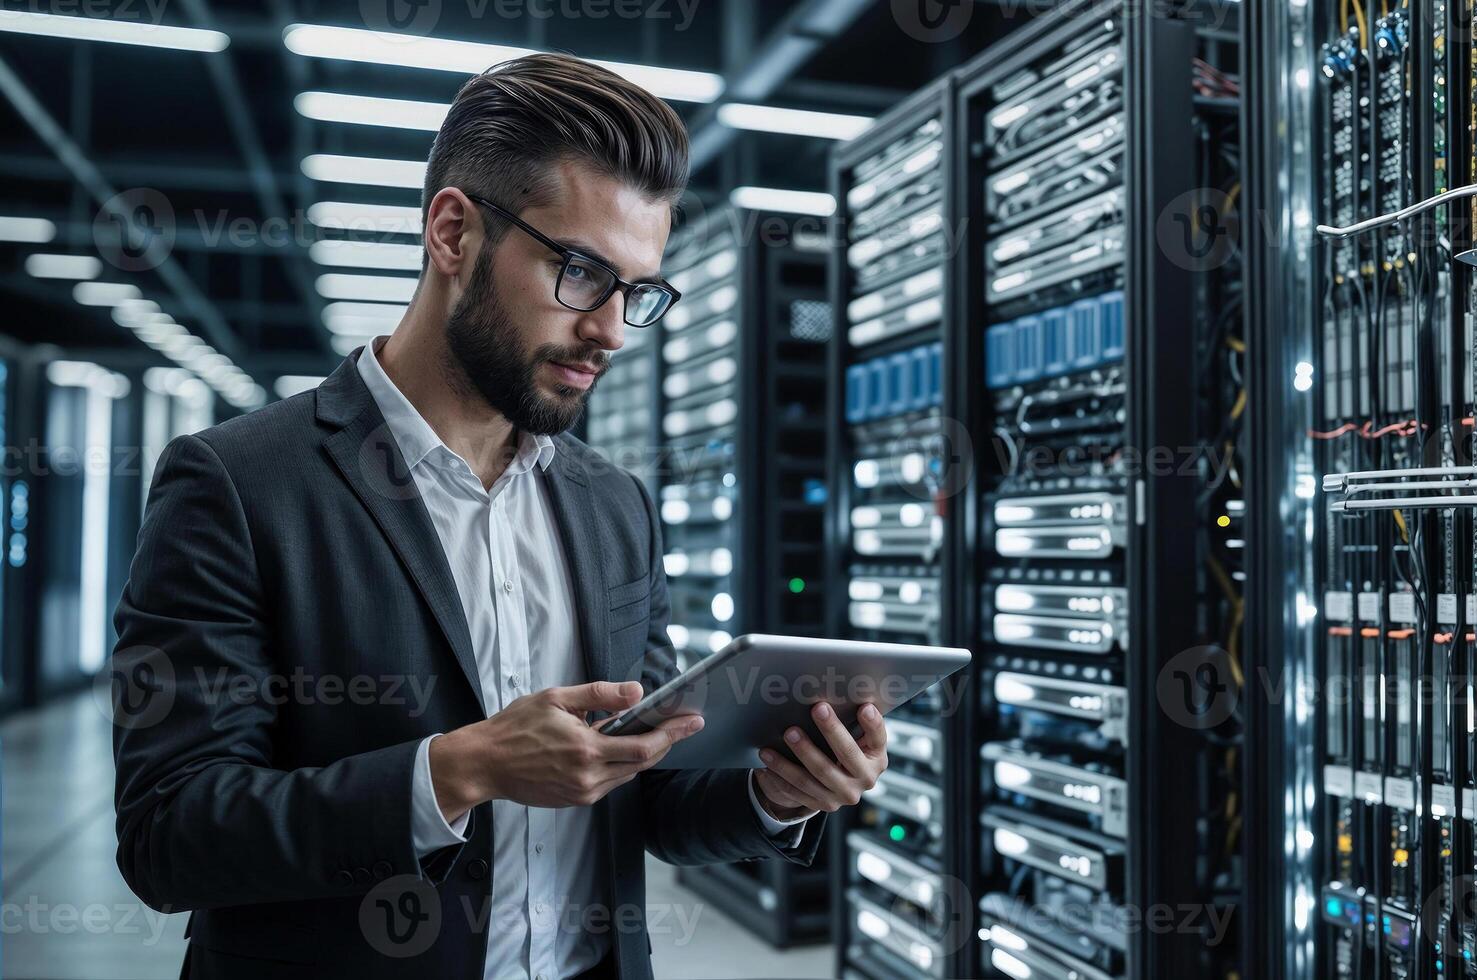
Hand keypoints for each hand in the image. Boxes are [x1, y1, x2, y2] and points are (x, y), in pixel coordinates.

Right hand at [429, 680, 702, 821]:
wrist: (485, 764)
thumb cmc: (515, 728)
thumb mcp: (557, 699)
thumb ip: (600, 695)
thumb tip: (636, 691)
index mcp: (586, 749)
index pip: (643, 746)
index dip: (673, 734)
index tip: (693, 722)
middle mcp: (588, 777)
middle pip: (643, 763)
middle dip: (667, 742)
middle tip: (685, 724)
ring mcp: (582, 792)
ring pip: (628, 774)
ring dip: (644, 754)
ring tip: (657, 731)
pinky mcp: (575, 800)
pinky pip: (610, 782)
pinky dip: (621, 765)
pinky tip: (621, 747)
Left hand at [753, 702, 887, 820]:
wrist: (842, 783)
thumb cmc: (849, 748)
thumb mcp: (859, 737)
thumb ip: (855, 721)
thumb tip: (845, 690)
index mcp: (877, 758)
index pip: (877, 739)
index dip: (872, 723)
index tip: (864, 707)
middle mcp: (864, 779)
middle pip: (845, 755)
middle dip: (830, 731)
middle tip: (815, 709)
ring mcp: (843, 795)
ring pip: (815, 776)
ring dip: (796, 756)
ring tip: (783, 737)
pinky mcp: (824, 804)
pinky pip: (798, 791)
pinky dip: (781, 776)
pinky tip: (767, 762)